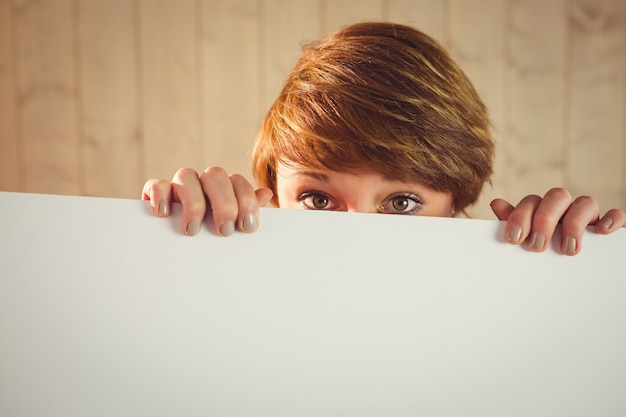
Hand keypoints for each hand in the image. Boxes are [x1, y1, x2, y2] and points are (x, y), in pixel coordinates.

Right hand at [142, 167, 273, 235]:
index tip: (247, 226)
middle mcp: (202, 184)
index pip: (238, 182)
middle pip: (215, 175)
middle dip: (224, 203)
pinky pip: (156, 184)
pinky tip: (165, 214)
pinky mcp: (156, 195)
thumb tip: (265, 194)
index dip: (246, 201)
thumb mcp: (233, 228)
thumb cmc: (214, 238)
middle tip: (224, 230)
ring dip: (193, 202)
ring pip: (186, 175)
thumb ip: (247, 212)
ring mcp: (179, 188)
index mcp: (225, 190)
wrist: (180, 258)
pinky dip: (160, 195)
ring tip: (193, 230)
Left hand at [490, 188, 625, 254]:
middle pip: (557, 196)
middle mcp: (566, 209)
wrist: (577, 276)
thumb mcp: (529, 240)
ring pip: (586, 202)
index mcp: (543, 210)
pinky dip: (612, 219)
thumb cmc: (545, 251)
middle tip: (537, 246)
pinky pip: (617, 215)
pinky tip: (603, 232)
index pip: (532, 201)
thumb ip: (515, 225)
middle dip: (545, 219)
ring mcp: (589, 216)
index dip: (521, 216)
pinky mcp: (610, 226)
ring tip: (567, 249)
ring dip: (574, 223)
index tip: (514, 239)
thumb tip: (496, 204)